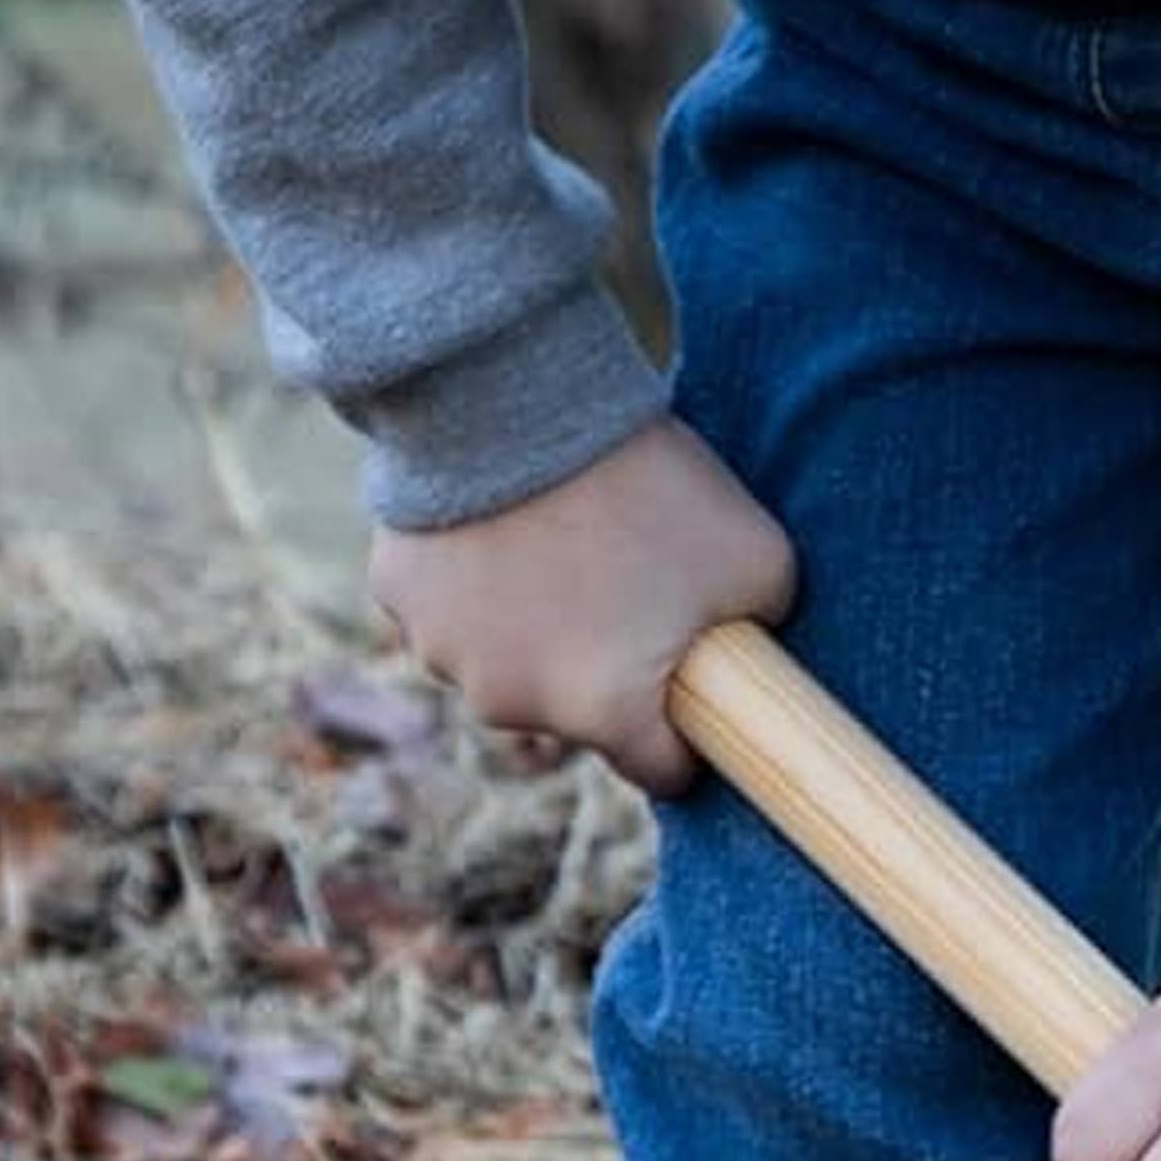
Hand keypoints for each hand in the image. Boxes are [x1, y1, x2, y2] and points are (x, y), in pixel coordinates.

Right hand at [366, 416, 796, 793]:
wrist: (517, 393)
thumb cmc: (649, 484)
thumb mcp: (761, 560)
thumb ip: (763, 626)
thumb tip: (754, 645)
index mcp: (607, 714)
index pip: (662, 768)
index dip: (686, 731)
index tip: (693, 684)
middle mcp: (517, 706)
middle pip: (577, 713)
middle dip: (604, 667)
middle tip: (626, 585)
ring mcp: (447, 653)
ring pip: (506, 663)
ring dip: (532, 627)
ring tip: (561, 546)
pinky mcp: (397, 596)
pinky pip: (449, 608)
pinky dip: (474, 581)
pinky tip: (501, 525)